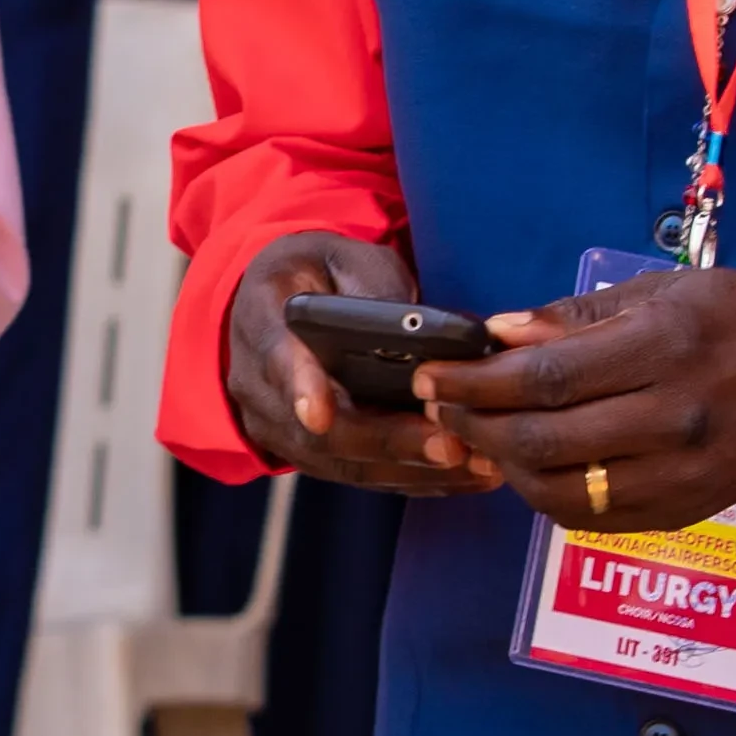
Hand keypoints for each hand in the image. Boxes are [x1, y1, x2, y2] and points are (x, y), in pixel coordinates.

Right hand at [218, 226, 495, 496]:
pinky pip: (362, 475)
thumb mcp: (343, 257)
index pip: (276, 360)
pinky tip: (467, 474)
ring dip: (413, 469)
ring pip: (344, 463)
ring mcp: (281, 429)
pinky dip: (417, 478)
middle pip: (318, 431)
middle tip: (450, 445)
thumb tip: (422, 327)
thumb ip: (371, 286)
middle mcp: (259, 386)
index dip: (299, 390)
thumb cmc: (320, 273)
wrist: (280, 305)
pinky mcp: (311, 455)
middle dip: (387, 441)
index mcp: (261, 321)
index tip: (318, 415)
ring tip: (476, 465)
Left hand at [416, 264, 735, 535]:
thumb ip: (580, 318)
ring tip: (482, 437)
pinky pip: (593, 518)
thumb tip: (503, 334)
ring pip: (559, 491)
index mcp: (665, 349)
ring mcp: (678, 475)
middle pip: (542, 439)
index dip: (477, 382)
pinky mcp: (682, 511)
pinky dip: (547, 497)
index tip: (436, 376)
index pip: (544, 378)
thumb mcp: (668, 292)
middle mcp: (671, 420)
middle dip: (474, 425)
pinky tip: (531, 468)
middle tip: (443, 408)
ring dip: (504, 467)